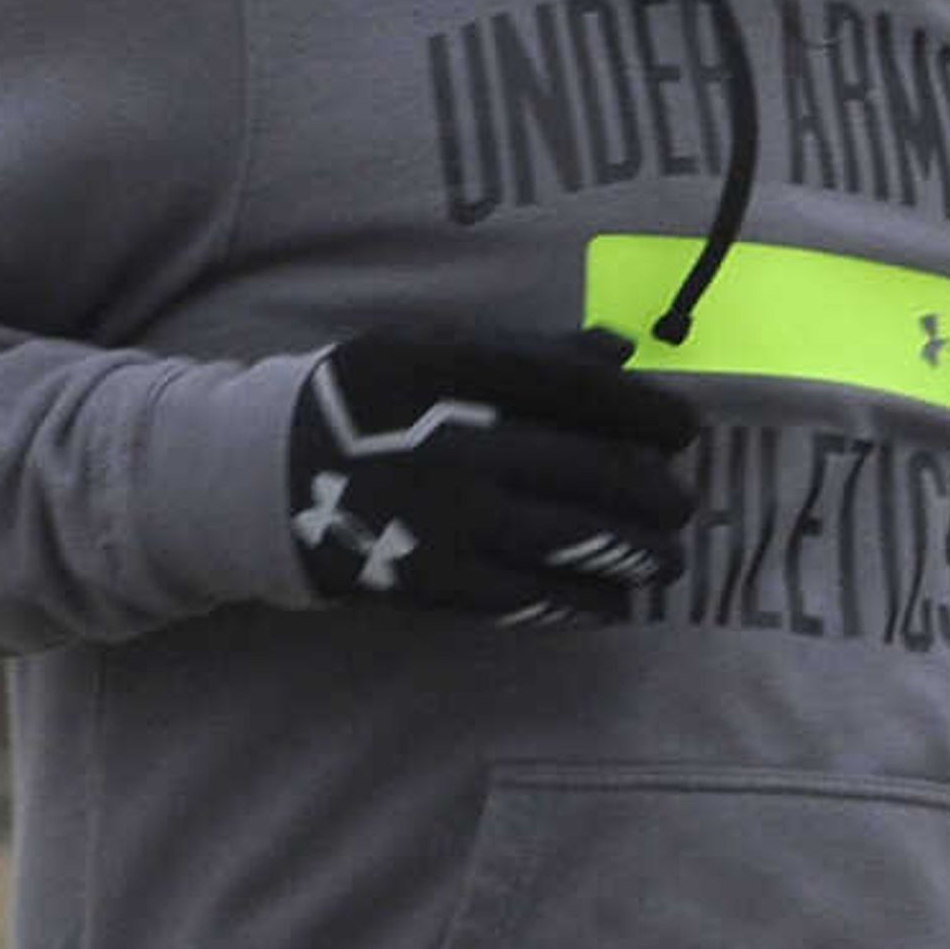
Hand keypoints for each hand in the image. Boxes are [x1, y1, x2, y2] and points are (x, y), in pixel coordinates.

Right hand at [287, 326, 698, 624]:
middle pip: (590, 468)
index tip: (684, 429)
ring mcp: (447, 519)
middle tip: (681, 503)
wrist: (265, 481)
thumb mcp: (430, 352)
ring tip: (668, 558)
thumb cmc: (365, 406)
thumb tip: (622, 349)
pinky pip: (536, 596)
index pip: (576, 387)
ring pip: (578, 540)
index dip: (644, 410)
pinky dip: (589, 599)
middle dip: (655, 492)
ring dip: (639, 553)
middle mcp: (453, 442)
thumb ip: (528, 352)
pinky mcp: (438, 583)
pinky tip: (616, 599)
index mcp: (449, 371)